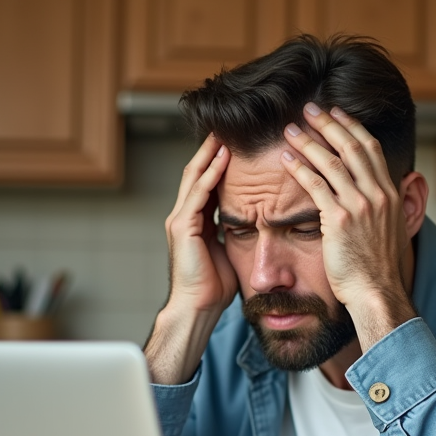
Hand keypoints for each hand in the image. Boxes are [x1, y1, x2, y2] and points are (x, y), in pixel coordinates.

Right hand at [145, 134, 236, 383]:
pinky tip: (222, 159)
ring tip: (224, 134)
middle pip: (198, 172)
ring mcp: (180, 220)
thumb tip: (255, 225)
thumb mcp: (229, 252)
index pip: (207, 183)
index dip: (219, 162)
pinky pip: (198, 194)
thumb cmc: (214, 287)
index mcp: (196, 221)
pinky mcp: (182, 227)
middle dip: (212, 150)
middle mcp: (184, 216)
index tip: (236, 144)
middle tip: (227, 128)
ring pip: (195, 177)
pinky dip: (210, 174)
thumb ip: (235, 234)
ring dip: (210, 154)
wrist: (198, 308)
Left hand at [279, 104, 417, 347]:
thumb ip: (387, 209)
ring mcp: (360, 205)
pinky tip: (285, 159)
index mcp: (390, 194)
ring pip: (331, 162)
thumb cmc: (379, 270)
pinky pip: (316, 185)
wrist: (378, 293)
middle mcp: (378, 194)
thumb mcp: (391, 232)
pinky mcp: (340, 219)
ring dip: (308, 141)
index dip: (352, 128)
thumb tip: (387, 195)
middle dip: (329, 123)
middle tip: (309, 108)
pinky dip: (299, 168)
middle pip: (352, 146)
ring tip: (289, 130)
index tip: (337, 114)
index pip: (372, 149)